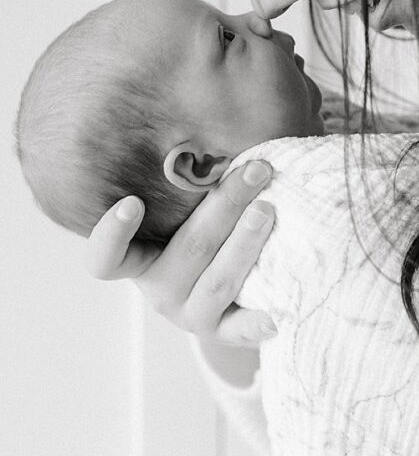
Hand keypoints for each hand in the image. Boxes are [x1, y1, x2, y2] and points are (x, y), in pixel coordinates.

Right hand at [85, 159, 276, 345]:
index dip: (113, 234)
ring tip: (269, 210)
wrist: (226, 292)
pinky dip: (257, 320)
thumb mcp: (186, 211)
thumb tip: (222, 124)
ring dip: (245, 243)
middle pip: (187, 251)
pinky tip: (276, 310)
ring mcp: (191, 315)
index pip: (106, 258)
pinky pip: (241, 328)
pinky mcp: (225, 332)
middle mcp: (160, 290)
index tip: (132, 203)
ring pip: (218, 281)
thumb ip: (192, 183)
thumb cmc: (204, 231)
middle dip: (225, 206)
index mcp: (140, 259)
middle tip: (255, 171)